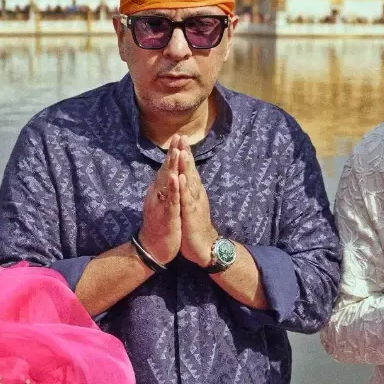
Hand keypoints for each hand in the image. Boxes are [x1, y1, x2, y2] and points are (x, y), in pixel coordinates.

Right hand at [139, 141, 181, 263]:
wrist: (153, 248)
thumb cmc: (160, 226)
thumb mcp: (162, 204)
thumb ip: (163, 189)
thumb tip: (165, 176)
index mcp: (159, 192)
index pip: (166, 169)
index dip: (172, 154)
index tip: (178, 138)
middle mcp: (158, 195)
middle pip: (165, 171)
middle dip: (172, 154)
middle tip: (177, 137)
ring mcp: (162, 205)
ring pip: (167, 183)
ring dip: (171, 167)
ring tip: (176, 151)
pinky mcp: (167, 216)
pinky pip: (170, 200)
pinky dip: (172, 188)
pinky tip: (175, 177)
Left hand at [174, 143, 219, 265]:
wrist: (203, 247)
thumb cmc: (194, 225)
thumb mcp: (189, 204)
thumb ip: (188, 191)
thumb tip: (185, 178)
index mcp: (193, 191)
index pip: (188, 169)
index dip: (184, 153)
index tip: (180, 137)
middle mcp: (196, 194)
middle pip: (191, 170)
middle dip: (186, 153)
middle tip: (182, 136)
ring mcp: (194, 203)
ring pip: (190, 182)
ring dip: (187, 167)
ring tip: (183, 151)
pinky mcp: (191, 214)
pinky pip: (187, 199)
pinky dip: (184, 188)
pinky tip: (181, 178)